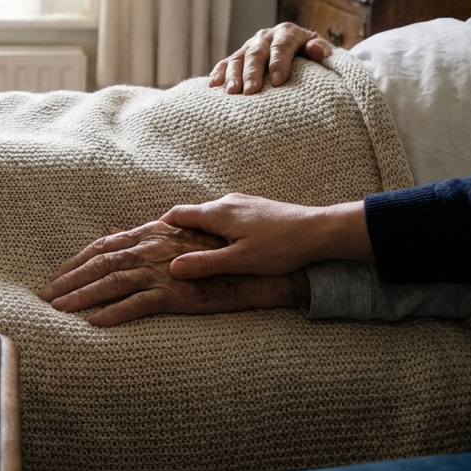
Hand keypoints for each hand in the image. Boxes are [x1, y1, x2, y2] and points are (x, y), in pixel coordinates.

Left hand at [39, 221, 309, 325]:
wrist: (257, 269)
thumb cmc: (218, 256)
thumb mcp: (179, 242)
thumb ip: (147, 240)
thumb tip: (114, 236)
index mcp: (151, 235)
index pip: (103, 246)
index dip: (76, 261)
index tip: (56, 276)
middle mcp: (152, 248)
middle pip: (100, 262)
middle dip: (69, 280)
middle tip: (45, 296)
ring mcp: (164, 270)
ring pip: (112, 281)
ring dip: (81, 296)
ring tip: (59, 310)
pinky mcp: (177, 293)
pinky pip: (138, 304)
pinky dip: (114, 313)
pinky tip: (94, 323)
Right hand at [161, 194, 371, 278]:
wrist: (320, 231)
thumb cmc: (281, 248)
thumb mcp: (239, 261)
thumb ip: (205, 264)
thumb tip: (172, 268)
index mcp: (217, 213)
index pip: (177, 214)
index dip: (160, 228)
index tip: (150, 242)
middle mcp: (226, 202)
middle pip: (193, 215)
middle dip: (180, 233)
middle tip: (172, 253)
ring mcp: (242, 203)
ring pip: (211, 217)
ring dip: (201, 233)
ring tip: (199, 254)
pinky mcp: (256, 208)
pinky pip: (227, 218)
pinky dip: (219, 231)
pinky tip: (229, 247)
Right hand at [209, 23, 332, 94]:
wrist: (300, 51)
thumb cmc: (312, 57)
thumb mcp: (322, 51)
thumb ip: (321, 49)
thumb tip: (316, 50)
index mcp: (287, 33)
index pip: (281, 46)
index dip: (279, 63)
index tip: (277, 82)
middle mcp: (266, 37)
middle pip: (256, 53)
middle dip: (253, 73)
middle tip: (251, 92)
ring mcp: (250, 46)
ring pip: (238, 58)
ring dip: (233, 75)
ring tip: (231, 92)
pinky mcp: (239, 56)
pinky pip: (225, 63)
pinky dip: (218, 73)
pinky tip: (213, 85)